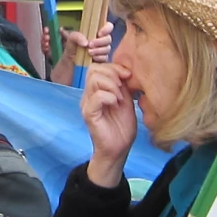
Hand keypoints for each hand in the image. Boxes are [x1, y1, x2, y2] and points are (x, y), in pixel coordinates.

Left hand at [49, 26, 113, 85]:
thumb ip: (75, 37)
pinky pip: (106, 59)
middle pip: (108, 38)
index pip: (106, 27)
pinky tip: (92, 60)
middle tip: (90, 45)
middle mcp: (98, 44)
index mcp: (91, 35)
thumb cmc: (68, 59)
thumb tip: (86, 41)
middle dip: (101, 41)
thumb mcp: (69, 45)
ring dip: (100, 50)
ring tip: (89, 53)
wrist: (66, 76)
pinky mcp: (102, 64)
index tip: (99, 33)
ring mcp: (101, 54)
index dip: (106, 28)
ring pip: (108, 48)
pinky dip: (100, 58)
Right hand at [81, 62, 137, 188]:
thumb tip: (125, 71)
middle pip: (93, 69)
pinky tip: (116, 104)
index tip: (128, 76)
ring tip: (120, 98)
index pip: (98, 67)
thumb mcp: (126, 100)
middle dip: (112, 73)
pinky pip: (96, 97)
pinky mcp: (89, 114)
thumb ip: (122, 85)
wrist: (118, 149)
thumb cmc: (122, 126)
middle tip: (123, 88)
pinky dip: (109, 97)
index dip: (114, 67)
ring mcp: (87, 103)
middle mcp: (89, 94)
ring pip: (94, 79)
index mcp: (97, 90)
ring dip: (112, 85)